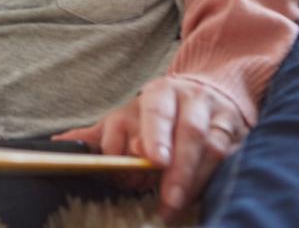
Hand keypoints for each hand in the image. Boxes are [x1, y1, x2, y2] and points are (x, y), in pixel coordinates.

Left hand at [53, 76, 247, 221]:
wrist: (206, 93)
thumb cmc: (158, 113)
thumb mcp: (126, 118)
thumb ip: (97, 134)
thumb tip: (58, 143)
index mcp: (160, 92)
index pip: (155, 109)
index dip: (154, 133)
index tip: (152, 159)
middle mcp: (192, 100)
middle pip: (188, 131)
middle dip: (178, 167)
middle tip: (166, 198)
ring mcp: (219, 117)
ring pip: (212, 148)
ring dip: (195, 180)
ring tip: (176, 206)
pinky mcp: (240, 136)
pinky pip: (232, 159)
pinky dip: (216, 179)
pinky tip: (201, 198)